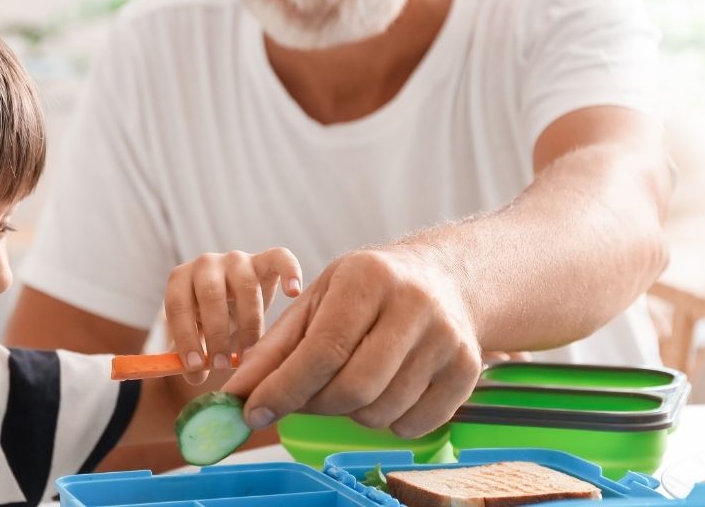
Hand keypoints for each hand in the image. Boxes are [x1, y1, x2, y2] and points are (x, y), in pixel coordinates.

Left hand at [164, 247, 302, 384]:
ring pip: (245, 286)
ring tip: (250, 354)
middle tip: (221, 366)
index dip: (185, 337)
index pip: (176, 305)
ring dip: (248, 324)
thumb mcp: (191, 336)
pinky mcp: (265, 260)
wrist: (230, 295)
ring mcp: (237, 259)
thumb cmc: (206, 320)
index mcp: (180, 279)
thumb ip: (187, 357)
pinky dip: (289, 271)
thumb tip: (194, 375)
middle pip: (210, 294)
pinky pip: (280, 258)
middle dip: (215, 333)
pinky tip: (293, 292)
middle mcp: (206, 263)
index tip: (195, 366)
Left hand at [222, 247, 482, 437]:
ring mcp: (447, 338)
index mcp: (368, 278)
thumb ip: (275, 347)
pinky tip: (383, 390)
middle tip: (300, 398)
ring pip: (381, 411)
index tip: (253, 412)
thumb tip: (236, 393)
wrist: (443, 279)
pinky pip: (413, 425)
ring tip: (347, 382)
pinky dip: (386, 422)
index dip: (284, 388)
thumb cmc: (366, 291)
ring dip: (350, 414)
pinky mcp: (468, 370)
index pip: (323, 349)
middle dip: (316, 405)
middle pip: (354, 387)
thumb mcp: (317, 300)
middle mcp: (414, 305)